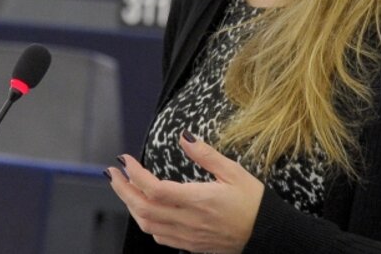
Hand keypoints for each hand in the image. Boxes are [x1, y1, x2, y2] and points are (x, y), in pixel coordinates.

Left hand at [107, 132, 264, 253]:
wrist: (268, 235)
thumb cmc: (254, 203)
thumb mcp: (234, 172)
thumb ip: (206, 155)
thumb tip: (184, 137)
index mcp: (198, 200)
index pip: (154, 189)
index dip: (134, 174)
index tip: (125, 160)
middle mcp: (189, 220)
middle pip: (143, 208)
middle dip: (122, 190)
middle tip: (113, 173)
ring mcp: (188, 236)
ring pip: (147, 225)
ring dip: (131, 206)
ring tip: (124, 189)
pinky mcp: (191, 246)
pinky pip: (160, 237)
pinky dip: (146, 222)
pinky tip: (145, 211)